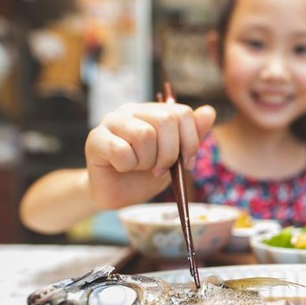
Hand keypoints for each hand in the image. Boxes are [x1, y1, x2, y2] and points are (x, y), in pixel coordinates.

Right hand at [85, 102, 215, 208]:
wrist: (116, 194)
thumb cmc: (144, 174)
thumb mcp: (175, 157)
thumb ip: (192, 135)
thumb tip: (210, 111)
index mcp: (154, 111)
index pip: (182, 113)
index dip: (190, 141)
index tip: (186, 163)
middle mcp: (133, 110)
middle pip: (165, 120)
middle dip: (169, 153)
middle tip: (159, 169)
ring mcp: (112, 121)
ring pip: (144, 134)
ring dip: (147, 161)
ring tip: (139, 167)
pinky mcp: (95, 138)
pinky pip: (121, 150)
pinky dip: (127, 166)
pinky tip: (121, 167)